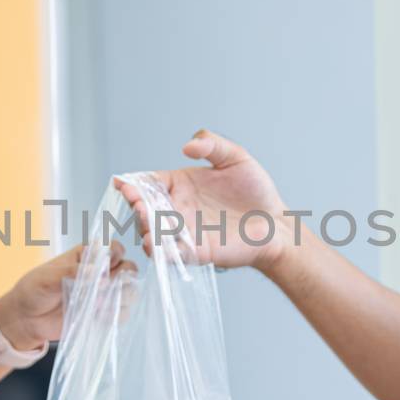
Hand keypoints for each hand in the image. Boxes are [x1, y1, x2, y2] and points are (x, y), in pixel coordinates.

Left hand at [0, 240, 133, 349]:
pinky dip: (115, 315)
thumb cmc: (33, 290)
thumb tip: (98, 274)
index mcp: (87, 256)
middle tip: (104, 289)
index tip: (106, 266)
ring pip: (130, 291)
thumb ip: (72, 273)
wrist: (25, 320)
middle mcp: (100, 273)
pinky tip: (97, 316)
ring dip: (120, 298)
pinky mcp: (102, 313)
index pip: (114, 248)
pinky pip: (122, 313)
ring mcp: (103, 294)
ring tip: (98, 305)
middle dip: (122, 279)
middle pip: (128, 269)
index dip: (116, 255)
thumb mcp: (47, 278)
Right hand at [114, 129, 289, 272]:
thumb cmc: (256, 190)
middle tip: (137, 202)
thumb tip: (187, 146)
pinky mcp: (195, 252)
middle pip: (145, 208)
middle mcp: (176, 208)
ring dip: (146, 228)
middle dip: (136, 205)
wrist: (275, 222)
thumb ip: (212, 145)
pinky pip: (172, 255)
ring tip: (148, 222)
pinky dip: (161, 252)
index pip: (148, 182)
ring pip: (153, 232)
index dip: (133, 183)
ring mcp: (184, 232)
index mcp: (179, 184)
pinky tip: (156, 245)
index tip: (124, 183)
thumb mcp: (236, 157)